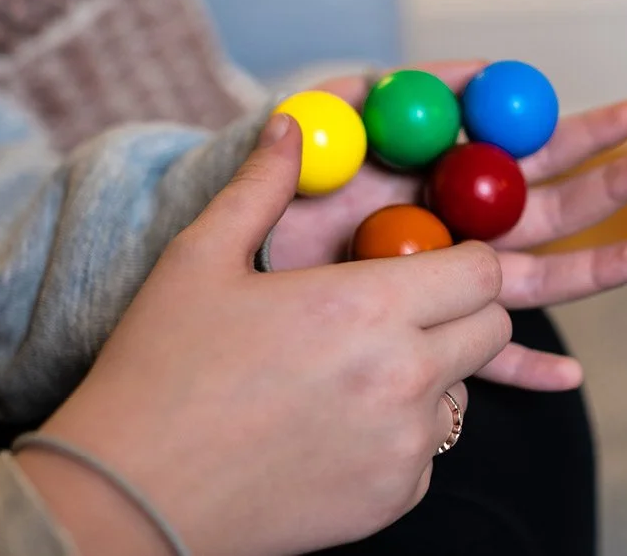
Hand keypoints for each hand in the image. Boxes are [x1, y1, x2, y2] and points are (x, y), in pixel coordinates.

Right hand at [19, 113, 511, 555]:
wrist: (135, 497)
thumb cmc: (159, 371)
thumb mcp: (199, 260)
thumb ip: (260, 186)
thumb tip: (290, 126)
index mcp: (365, 307)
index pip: (481, 269)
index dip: (462, 258)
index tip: (424, 264)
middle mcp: (404, 378)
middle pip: (491, 327)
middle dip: (458, 311)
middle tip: (392, 315)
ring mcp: (405, 447)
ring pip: (460, 391)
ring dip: (429, 375)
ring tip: (347, 375)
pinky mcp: (395, 500)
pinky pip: (429, 452)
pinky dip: (399, 436)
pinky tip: (331, 429)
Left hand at [267, 60, 626, 391]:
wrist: (243, 253)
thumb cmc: (284, 184)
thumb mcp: (326, 132)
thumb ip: (376, 99)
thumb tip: (443, 69)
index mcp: (446, 174)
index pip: (526, 149)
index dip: (578, 133)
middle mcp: (460, 225)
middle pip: (547, 207)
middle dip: (605, 184)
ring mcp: (448, 282)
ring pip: (533, 277)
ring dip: (592, 268)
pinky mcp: (428, 335)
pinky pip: (482, 356)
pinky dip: (523, 366)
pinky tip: (569, 379)